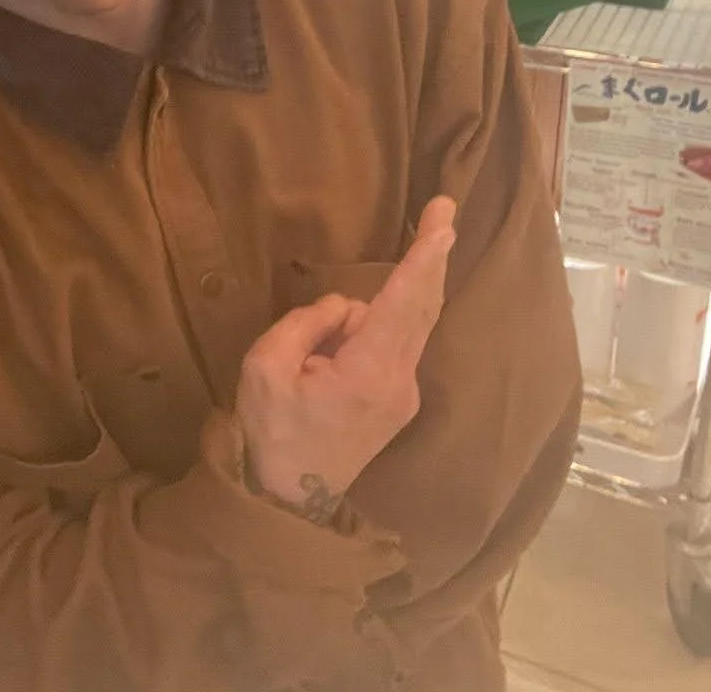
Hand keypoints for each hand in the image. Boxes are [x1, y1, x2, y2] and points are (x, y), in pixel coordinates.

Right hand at [233, 197, 457, 521]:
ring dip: (372, 311)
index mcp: (368, 374)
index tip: (445, 224)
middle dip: (433, 257)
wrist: (291, 500)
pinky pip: (390, 345)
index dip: (424, 260)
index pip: (404, 304)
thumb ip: (305, 324)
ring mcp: (405, 394)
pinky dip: (369, 330)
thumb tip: (344, 309)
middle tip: (443, 209)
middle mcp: (400, 382)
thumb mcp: (265, 368)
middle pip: (424, 307)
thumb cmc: (271, 433)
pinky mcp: (399, 401)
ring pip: (403, 326)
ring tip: (311, 359)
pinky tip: (325, 361)